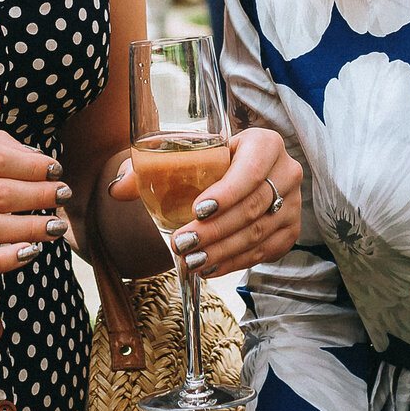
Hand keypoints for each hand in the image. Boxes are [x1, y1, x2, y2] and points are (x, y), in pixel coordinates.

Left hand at [104, 125, 301, 276]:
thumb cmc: (209, 163)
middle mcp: (286, 171)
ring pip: (258, 233)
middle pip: (252, 207)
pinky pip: (264, 252)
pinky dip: (234, 262)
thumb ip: (147, 169)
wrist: (239, 175)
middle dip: (214, 230)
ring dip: (222, 251)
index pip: (251, 169)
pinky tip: (209, 267)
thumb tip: (117, 189)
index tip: (196, 210)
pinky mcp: (290, 231)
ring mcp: (293, 204)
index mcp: (264, 143)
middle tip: (181, 244)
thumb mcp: (183, 158)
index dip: (226, 192)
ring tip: (190, 261)